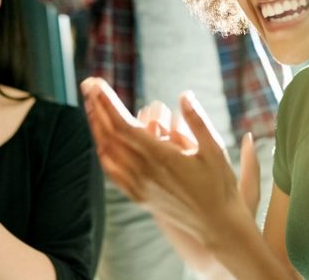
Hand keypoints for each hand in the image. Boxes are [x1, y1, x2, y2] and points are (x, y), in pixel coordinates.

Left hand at [81, 78, 256, 246]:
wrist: (217, 227)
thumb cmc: (220, 187)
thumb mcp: (215, 150)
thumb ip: (198, 121)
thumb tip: (184, 95)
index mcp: (161, 157)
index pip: (123, 124)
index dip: (106, 102)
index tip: (96, 82)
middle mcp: (144, 172)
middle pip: (109, 135)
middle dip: (97, 106)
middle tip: (88, 84)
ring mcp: (139, 186)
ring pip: (107, 153)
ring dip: (96, 127)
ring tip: (92, 106)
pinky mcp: (139, 197)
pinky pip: (113, 172)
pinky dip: (103, 152)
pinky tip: (102, 142)